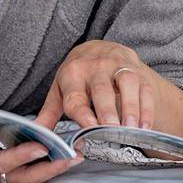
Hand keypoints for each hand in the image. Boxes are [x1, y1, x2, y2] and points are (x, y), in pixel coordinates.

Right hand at [0, 108, 80, 182]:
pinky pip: (28, 174)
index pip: (0, 163)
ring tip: (75, 157)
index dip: (21, 156)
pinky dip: (47, 167)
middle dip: (47, 170)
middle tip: (71, 157)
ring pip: (28, 179)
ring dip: (52, 170)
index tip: (41, 146)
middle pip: (21, 179)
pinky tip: (64, 155)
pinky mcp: (5, 171)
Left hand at [36, 40, 155, 131]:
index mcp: (72, 73)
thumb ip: (50, 114)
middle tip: (111, 130)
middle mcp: (96, 66)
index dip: (82, 112)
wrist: (101, 48)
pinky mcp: (137, 70)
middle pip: (102, 88)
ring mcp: (118, 66)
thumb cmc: (78, 75)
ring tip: (131, 129)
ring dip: (130, 106)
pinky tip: (144, 126)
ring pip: (126, 83)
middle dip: (107, 109)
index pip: (76, 95)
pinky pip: (144, 88)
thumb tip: (36, 134)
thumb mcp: (60, 90)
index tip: (89, 127)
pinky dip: (146, 108)